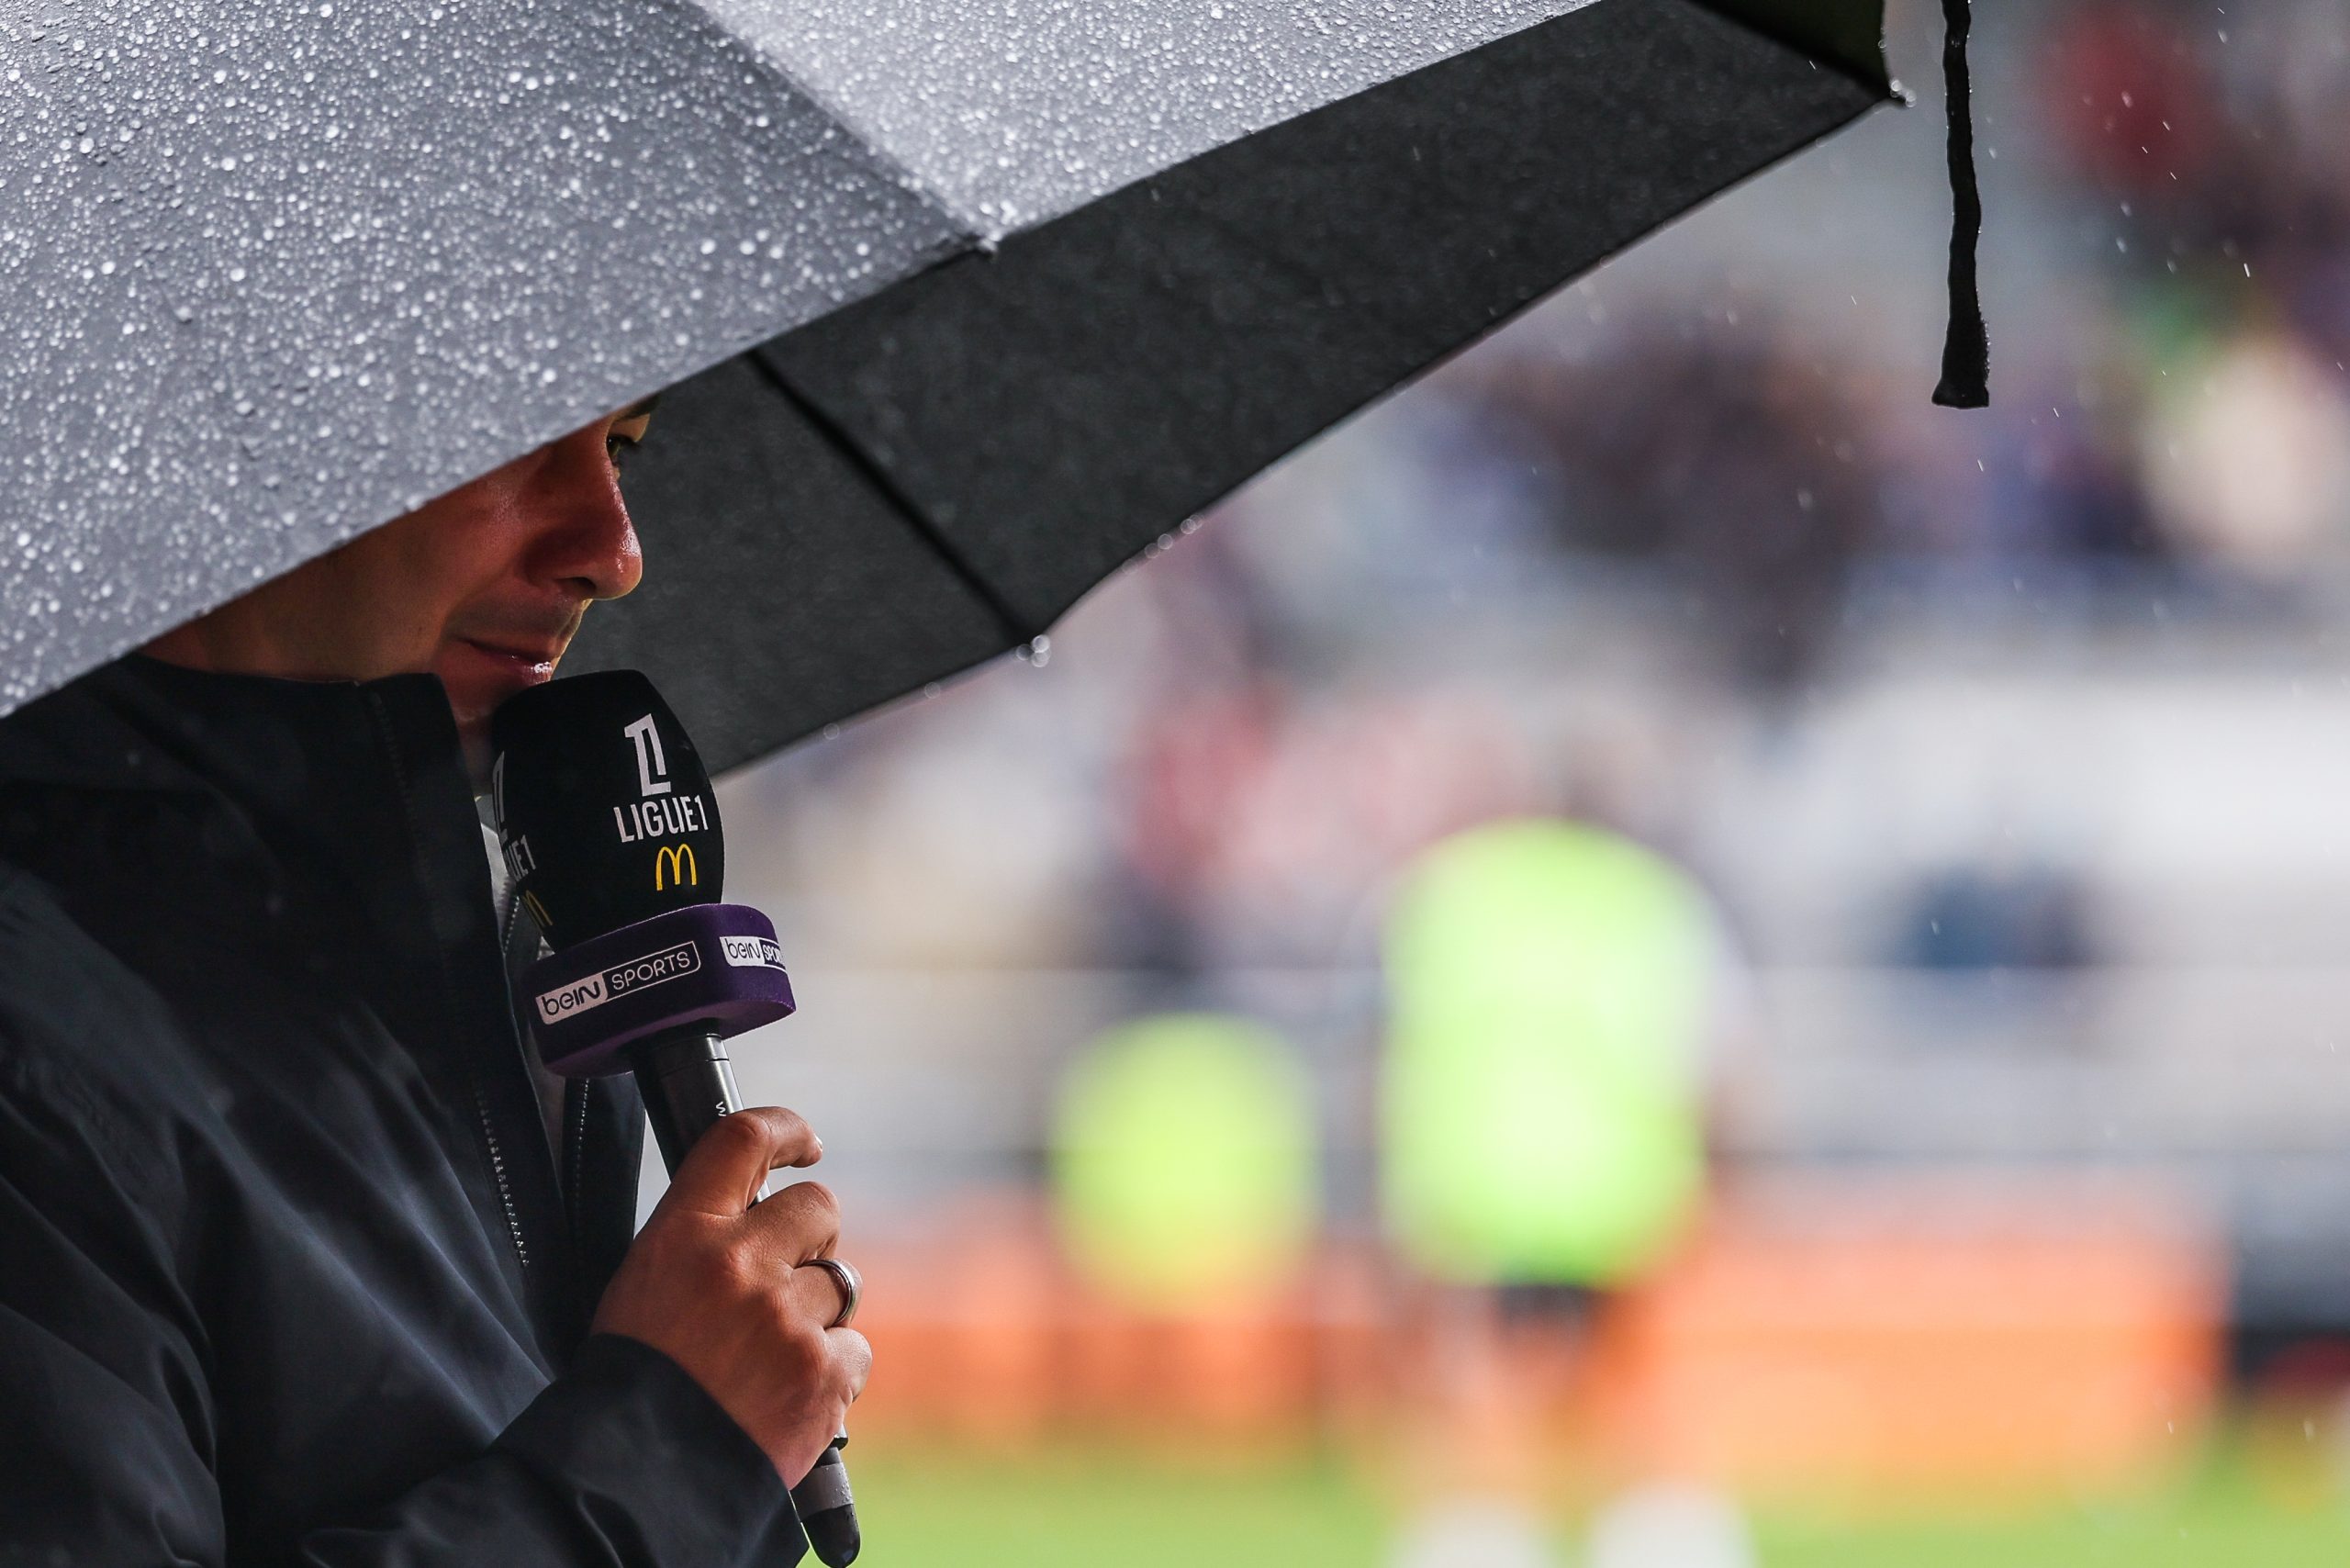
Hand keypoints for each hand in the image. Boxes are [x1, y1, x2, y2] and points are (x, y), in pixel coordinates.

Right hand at [592, 1106, 870, 1483]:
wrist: (636, 1479)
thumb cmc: (636, 1381)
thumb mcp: (645, 1285)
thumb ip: (705, 1241)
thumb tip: (763, 1213)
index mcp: (685, 1234)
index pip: (743, 1138)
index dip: (785, 1130)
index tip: (805, 1145)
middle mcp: (740, 1265)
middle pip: (818, 1209)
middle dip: (812, 1240)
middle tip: (785, 1280)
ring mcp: (786, 1318)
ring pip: (840, 1283)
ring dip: (817, 1314)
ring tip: (768, 1356)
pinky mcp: (822, 1372)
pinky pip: (855, 1348)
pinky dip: (831, 1372)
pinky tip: (788, 1394)